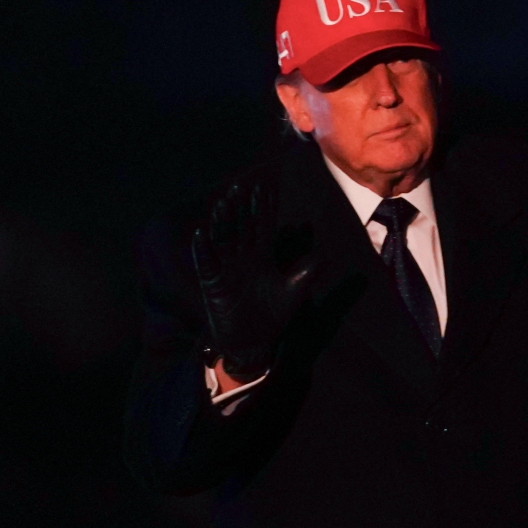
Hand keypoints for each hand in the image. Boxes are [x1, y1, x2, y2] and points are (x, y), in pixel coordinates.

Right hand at [192, 180, 317, 378]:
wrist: (254, 341)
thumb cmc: (273, 315)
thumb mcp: (293, 291)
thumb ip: (307, 272)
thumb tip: (325, 254)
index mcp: (262, 255)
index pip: (263, 225)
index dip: (264, 206)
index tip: (266, 185)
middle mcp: (243, 257)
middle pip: (241, 227)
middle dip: (241, 208)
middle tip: (240, 185)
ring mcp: (226, 269)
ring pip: (223, 240)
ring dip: (222, 222)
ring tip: (223, 203)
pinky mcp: (212, 284)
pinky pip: (206, 263)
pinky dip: (203, 249)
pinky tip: (201, 234)